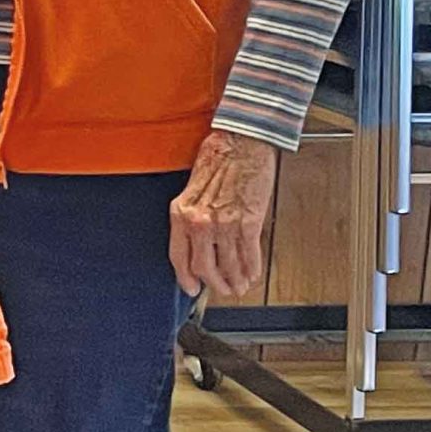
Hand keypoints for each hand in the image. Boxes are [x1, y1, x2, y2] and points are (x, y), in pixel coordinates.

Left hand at [170, 129, 278, 298]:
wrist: (243, 141)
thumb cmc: (219, 158)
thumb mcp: (193, 188)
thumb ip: (193, 215)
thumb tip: (198, 242)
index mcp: (181, 212)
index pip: (178, 256)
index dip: (185, 277)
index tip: (192, 288)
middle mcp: (199, 221)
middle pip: (203, 266)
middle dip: (214, 284)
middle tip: (222, 290)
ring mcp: (224, 223)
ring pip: (227, 264)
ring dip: (235, 280)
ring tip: (239, 286)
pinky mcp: (249, 221)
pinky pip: (249, 254)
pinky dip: (251, 268)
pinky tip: (252, 274)